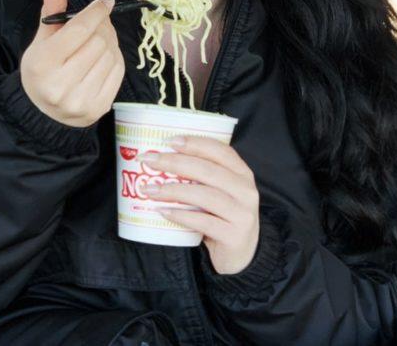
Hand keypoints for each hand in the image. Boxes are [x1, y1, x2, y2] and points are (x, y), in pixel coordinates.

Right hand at [19, 0, 125, 127]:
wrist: (42, 112)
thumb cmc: (42, 70)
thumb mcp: (41, 41)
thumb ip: (51, 12)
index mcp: (43, 64)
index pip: (79, 30)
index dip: (96, 11)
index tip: (106, 1)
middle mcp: (61, 85)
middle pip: (98, 41)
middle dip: (102, 26)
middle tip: (99, 21)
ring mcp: (81, 99)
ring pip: (110, 54)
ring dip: (110, 41)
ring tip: (99, 39)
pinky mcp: (99, 108)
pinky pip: (118, 71)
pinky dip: (115, 57)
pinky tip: (104, 55)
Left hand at [139, 136, 259, 274]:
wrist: (242, 254)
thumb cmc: (222, 216)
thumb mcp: (220, 191)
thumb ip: (201, 175)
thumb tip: (160, 157)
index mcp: (242, 173)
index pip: (220, 150)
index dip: (195, 143)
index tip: (169, 141)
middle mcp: (246, 190)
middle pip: (209, 170)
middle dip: (176, 163)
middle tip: (150, 161)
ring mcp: (242, 214)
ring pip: (206, 195)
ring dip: (174, 190)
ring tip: (150, 189)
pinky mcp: (234, 236)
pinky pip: (204, 222)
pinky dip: (181, 215)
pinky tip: (164, 211)